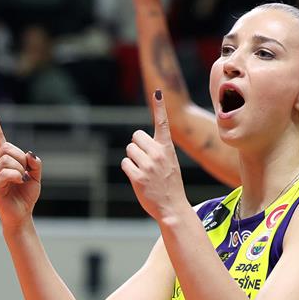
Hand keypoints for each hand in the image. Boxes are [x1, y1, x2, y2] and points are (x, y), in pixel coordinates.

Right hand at [0, 107, 41, 230]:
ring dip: (20, 168)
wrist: (22, 214)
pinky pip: (6, 173)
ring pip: (7, 160)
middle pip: (7, 148)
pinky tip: (20, 180)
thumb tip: (29, 154)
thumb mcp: (36, 176)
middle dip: (20, 157)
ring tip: (22, 179)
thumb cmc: (26, 195)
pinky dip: (17, 175)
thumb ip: (35, 163)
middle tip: (26, 171)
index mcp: (4, 161)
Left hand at [122, 90, 189, 223]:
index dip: (159, 106)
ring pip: (129, 150)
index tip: (158, 91)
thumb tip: (137, 140)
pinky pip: (125, 163)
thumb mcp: (169, 162)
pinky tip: (139, 178)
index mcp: (167, 148)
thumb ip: (157, 149)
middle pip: (136, 136)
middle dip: (136, 146)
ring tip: (144, 171)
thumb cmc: (170, 184)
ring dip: (132, 159)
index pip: (163, 123)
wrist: (173, 207)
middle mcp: (158, 154)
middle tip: (145, 160)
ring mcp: (148, 166)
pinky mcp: (138, 177)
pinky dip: (129, 169)